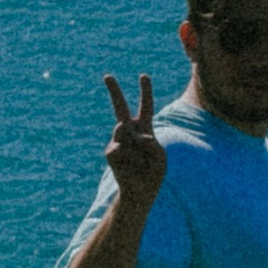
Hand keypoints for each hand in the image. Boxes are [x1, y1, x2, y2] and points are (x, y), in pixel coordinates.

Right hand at [102, 72, 166, 210]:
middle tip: (107, 76)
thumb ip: (150, 142)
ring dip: (135, 145)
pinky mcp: (111, 152)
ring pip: (123, 130)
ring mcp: (118, 140)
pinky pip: (120, 146)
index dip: (145, 92)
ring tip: (140, 161)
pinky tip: (131, 166)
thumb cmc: (152, 173)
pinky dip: (130, 156)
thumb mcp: (160, 156)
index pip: (146, 107)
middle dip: (114, 91)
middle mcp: (129, 132)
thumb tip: (129, 135)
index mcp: (144, 129)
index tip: (143, 76)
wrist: (139, 192)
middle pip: (120, 107)